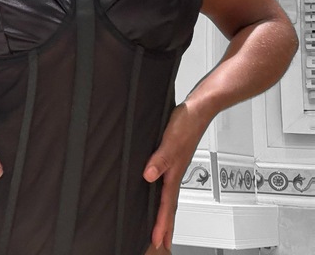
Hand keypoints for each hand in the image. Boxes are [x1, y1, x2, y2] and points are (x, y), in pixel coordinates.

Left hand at [142, 102, 209, 250]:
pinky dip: (165, 195)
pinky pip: (168, 183)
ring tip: (162, 228)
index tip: (157, 240)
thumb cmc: (187, 121)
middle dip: (165, 226)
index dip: (162, 223)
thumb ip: (160, 158)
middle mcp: (175, 171)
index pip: (166, 203)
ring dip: (166, 213)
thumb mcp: (170, 140)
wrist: (200, 108)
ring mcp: (176, 165)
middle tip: (161, 243)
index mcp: (174, 171)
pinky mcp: (173, 157)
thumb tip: (148, 175)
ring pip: (169, 195)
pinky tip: (160, 193)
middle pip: (170, 205)